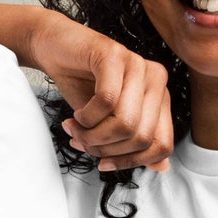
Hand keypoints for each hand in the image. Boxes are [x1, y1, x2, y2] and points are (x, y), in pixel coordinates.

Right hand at [25, 10, 172, 171]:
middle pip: (141, 138)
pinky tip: (77, 114)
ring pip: (125, 123)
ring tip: (76, 129)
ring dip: (93, 135)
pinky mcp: (114, 55)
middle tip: (82, 142)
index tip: (103, 162)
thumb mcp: (109, 121)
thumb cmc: (83, 85)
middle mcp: (155, 79)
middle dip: (106, 148)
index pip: (162, 144)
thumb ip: (135, 142)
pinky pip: (106, 101)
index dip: (131, 161)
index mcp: (160, 97)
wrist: (55, 49)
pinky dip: (86, 116)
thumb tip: (163, 167)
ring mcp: (137, 64)